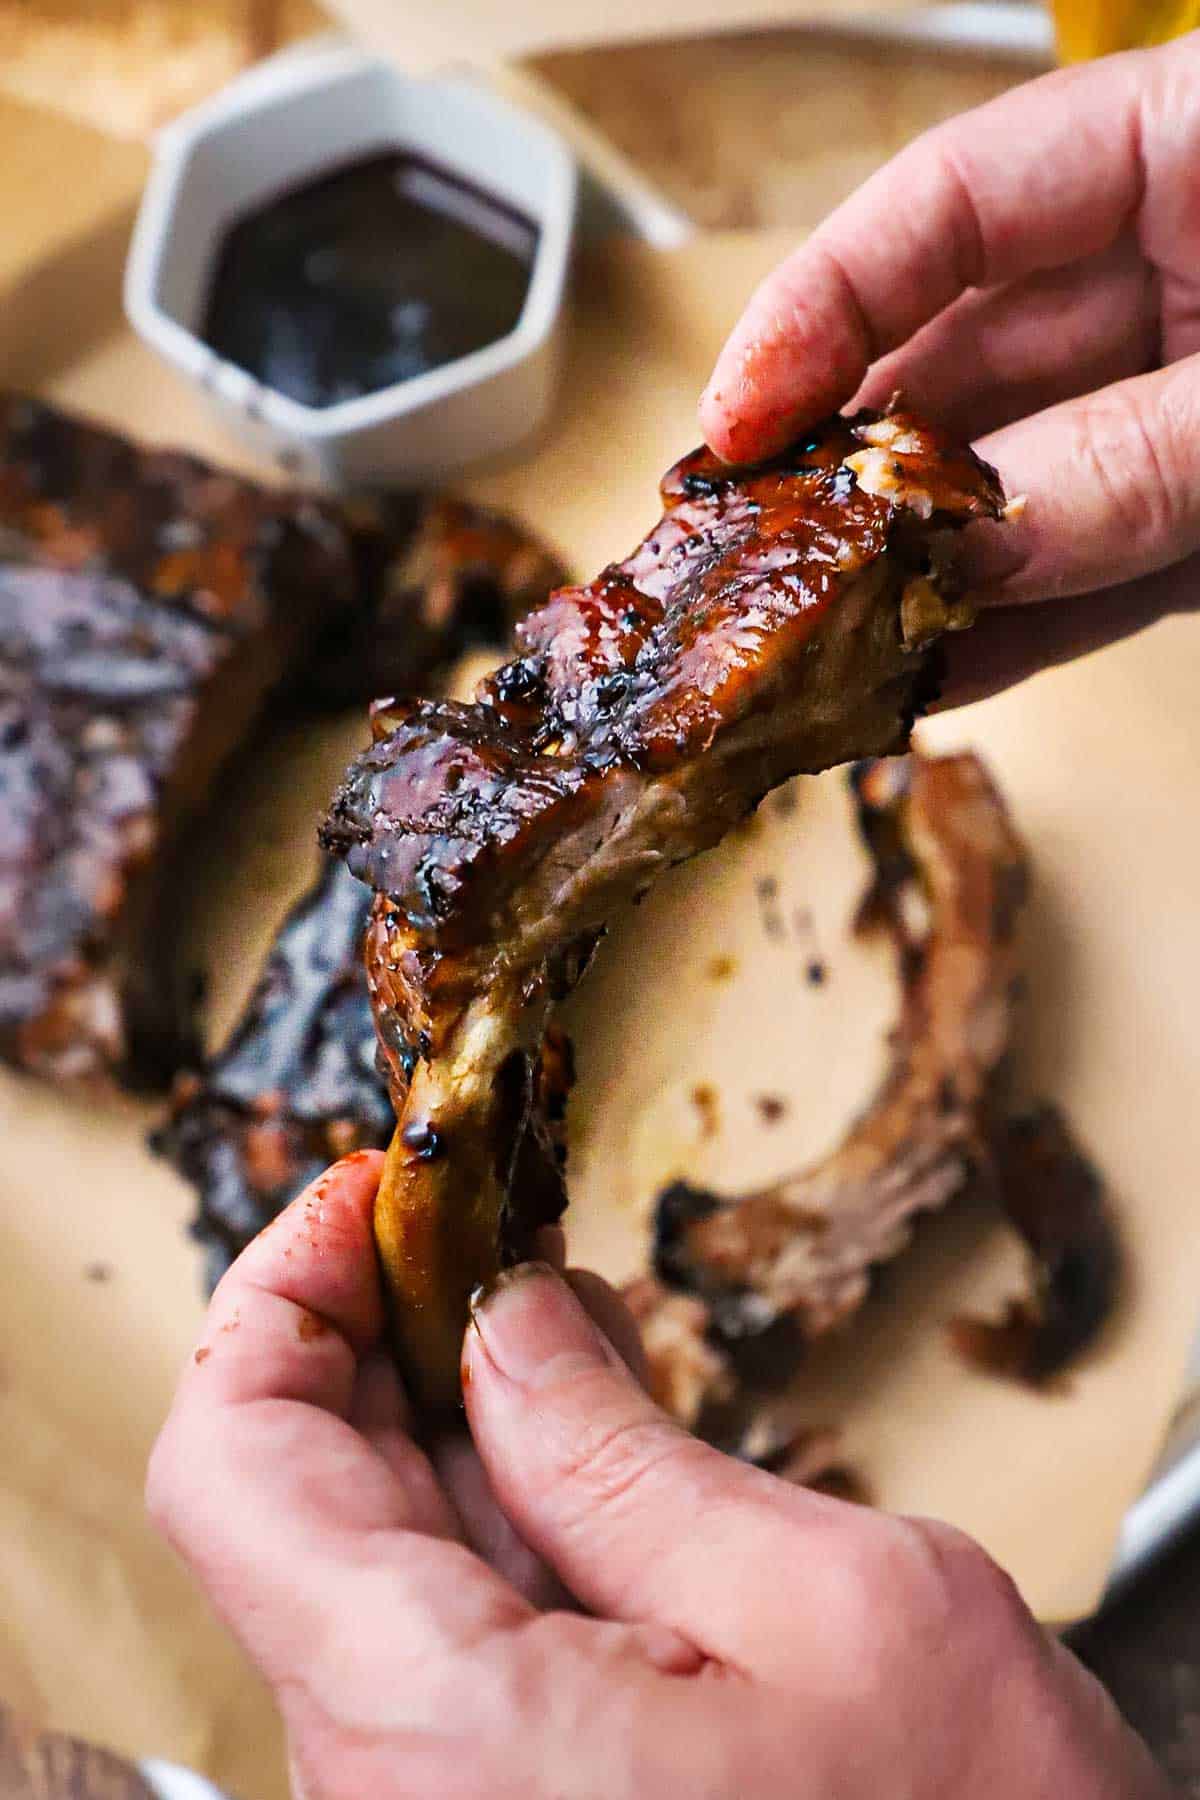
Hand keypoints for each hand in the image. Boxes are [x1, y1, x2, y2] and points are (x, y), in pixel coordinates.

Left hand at [147, 1153, 1168, 1797]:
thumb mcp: (826, 1605)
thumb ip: (623, 1458)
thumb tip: (503, 1323)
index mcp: (441, 1724)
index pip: (229, 1462)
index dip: (278, 1295)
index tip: (367, 1196)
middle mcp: (395, 1779)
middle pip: (293, 1493)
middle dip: (375, 1326)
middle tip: (467, 1220)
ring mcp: (441, 1796)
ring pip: (373, 1551)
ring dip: (446, 1404)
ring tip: (538, 1301)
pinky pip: (446, 1620)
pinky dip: (499, 1495)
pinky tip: (578, 1419)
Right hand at [701, 34, 1199, 703]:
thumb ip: (1136, 456)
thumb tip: (969, 544)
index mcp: (1182, 146)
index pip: (950, 204)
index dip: (823, 308)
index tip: (737, 420)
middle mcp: (1167, 275)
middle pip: (959, 362)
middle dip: (847, 467)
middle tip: (745, 557)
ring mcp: (1186, 401)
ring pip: (1013, 485)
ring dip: (911, 573)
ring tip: (805, 645)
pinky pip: (1098, 573)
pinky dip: (1018, 631)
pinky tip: (921, 680)